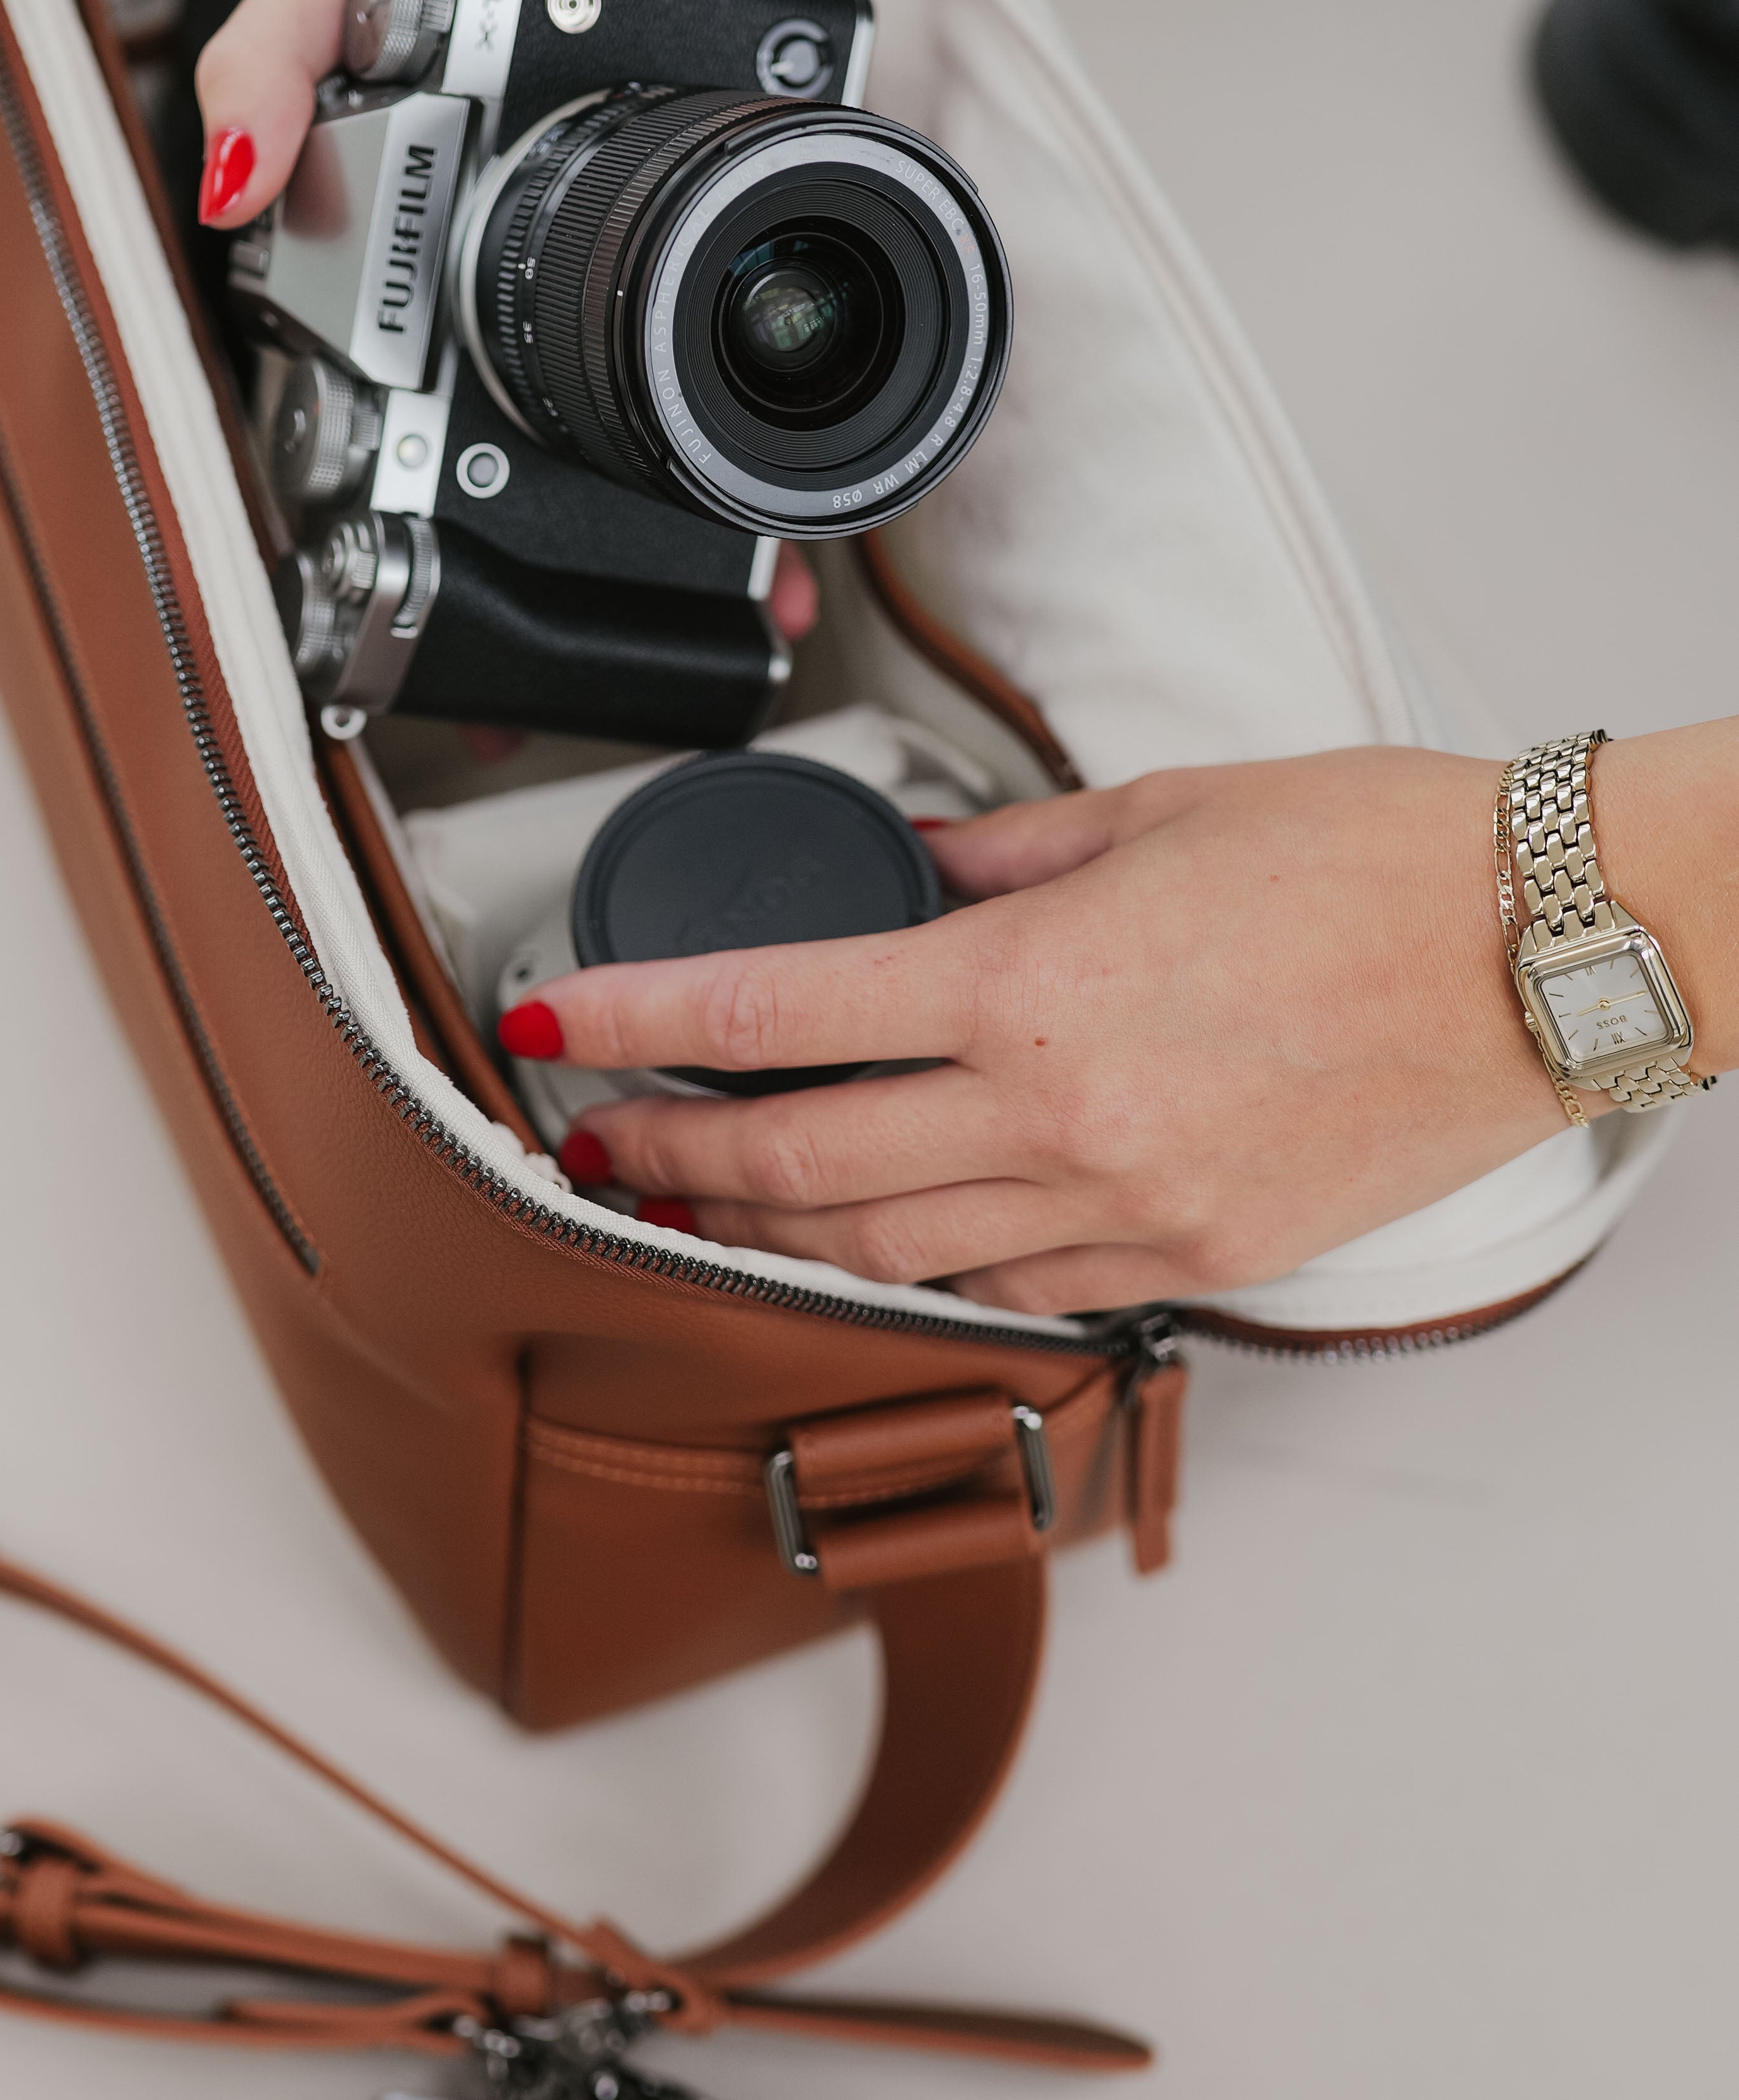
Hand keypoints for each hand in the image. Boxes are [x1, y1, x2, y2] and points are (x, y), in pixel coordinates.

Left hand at [520, 749, 1574, 1313]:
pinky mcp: (1193, 1257)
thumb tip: (911, 868)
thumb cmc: (1378, 858)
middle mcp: (1059, 1113)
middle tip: (595, 1149)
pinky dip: (921, 1273)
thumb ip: (1005, 851)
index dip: (632, 1022)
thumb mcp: (1159, 810)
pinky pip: (1012, 1289)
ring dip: (768, 1238)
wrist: (1545, 953)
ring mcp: (1125, 1204)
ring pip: (886, 1253)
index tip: (553, 1027)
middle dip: (670, 1161)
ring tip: (695, 1211)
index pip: (768, 1011)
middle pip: (798, 1161)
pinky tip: (870, 1249)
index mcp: (1031, 979)